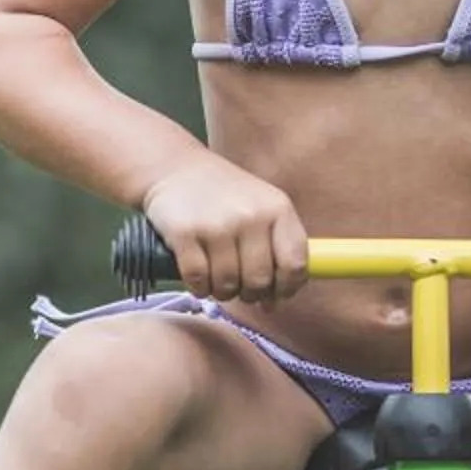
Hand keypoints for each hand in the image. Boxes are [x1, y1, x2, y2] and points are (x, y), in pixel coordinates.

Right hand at [142, 160, 308, 304]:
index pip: (295, 264)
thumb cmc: (224, 194)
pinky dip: (198, 288)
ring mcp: (217, 224)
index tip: (275, 294)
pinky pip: (198, 279)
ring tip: (216, 280)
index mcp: (278, 208)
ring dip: (221, 291)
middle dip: (249, 293)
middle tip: (239, 288)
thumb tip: (276, 302)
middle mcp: (251, 215)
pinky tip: (198, 279)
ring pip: (227, 284)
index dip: (286, 288)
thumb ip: (277, 247)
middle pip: (259, 280)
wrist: (175, 168)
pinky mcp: (184, 233)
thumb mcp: (262, 206)